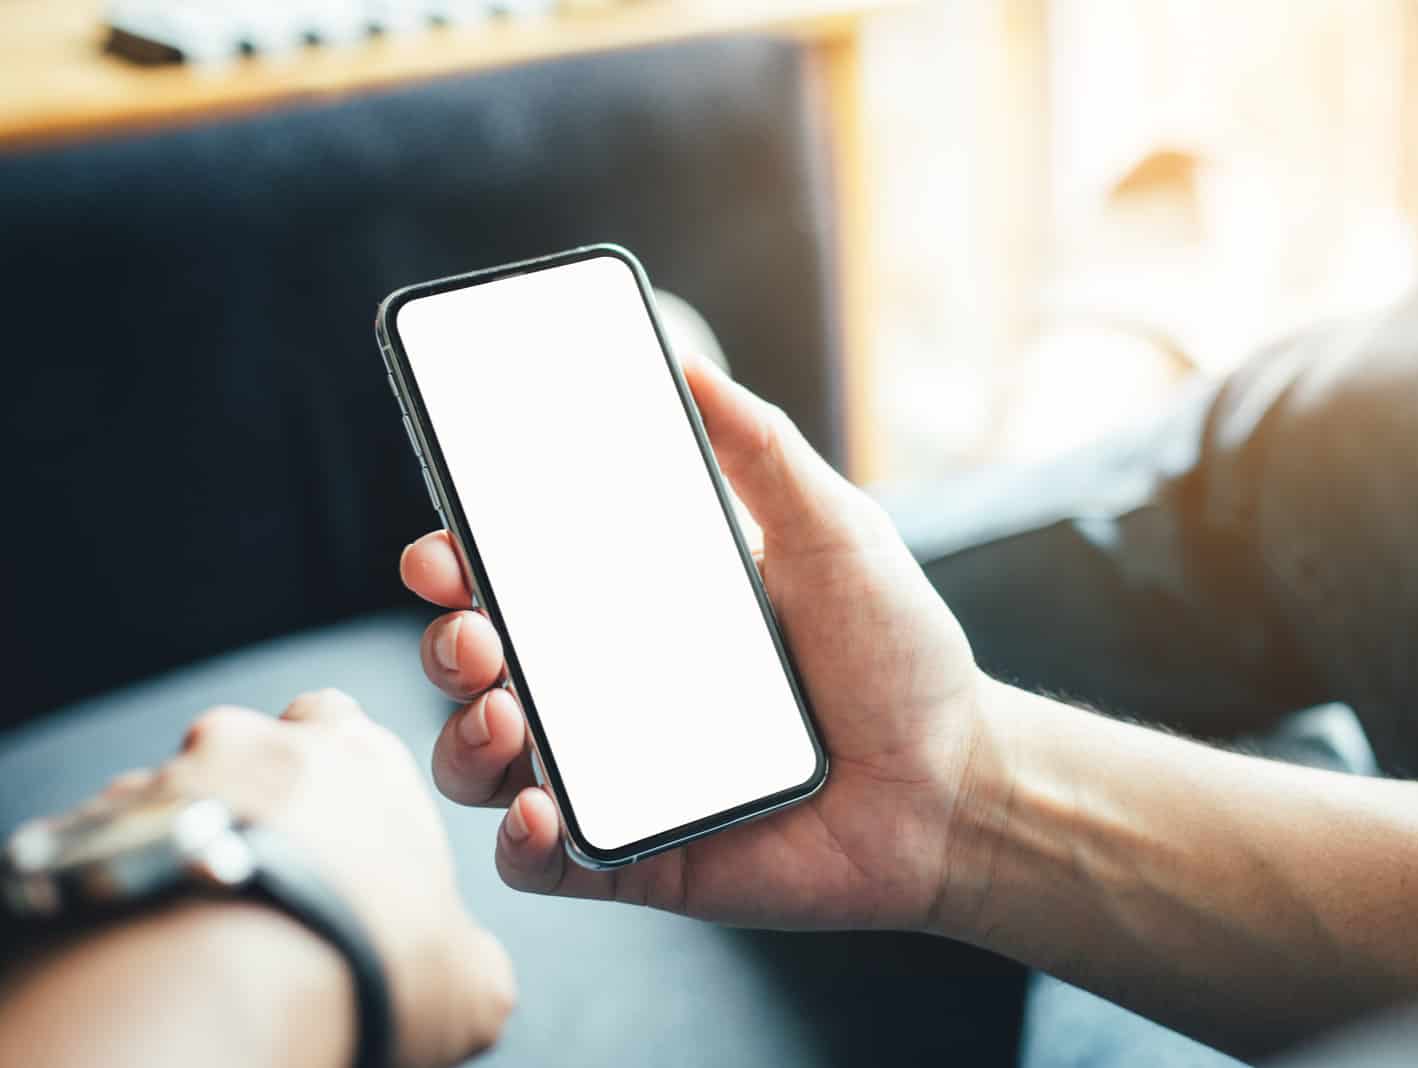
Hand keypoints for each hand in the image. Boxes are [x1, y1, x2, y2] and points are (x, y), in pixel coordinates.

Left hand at [104, 692, 514, 1067]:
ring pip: (181, 795)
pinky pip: (116, 844)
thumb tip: (475, 976)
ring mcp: (173, 776)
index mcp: (362, 753)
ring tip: (213, 923)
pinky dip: (136, 879)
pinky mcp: (95, 825)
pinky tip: (162, 937)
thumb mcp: (468, 978)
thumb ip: (473, 955)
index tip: (347, 833)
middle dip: (261, 801)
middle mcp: (262, 744)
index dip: (343, 773)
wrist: (223, 986)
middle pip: (256, 751)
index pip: (346, 720)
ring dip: (195, 841)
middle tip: (278, 880)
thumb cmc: (360, 958)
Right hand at [401, 355, 996, 930]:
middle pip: (482, 668)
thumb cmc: (898, 656)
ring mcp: (616, 777)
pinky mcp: (637, 856)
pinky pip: (541, 860)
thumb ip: (762, 450)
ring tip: (504, 713)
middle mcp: (612, 691)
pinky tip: (542, 810)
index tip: (444, 545)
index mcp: (641, 613)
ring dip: (465, 738)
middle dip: (448, 644)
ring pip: (487, 763)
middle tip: (474, 631)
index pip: (520, 582)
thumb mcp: (833, 531)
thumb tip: (689, 366)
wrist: (955, 783)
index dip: (461, 563)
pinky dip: (520, 843)